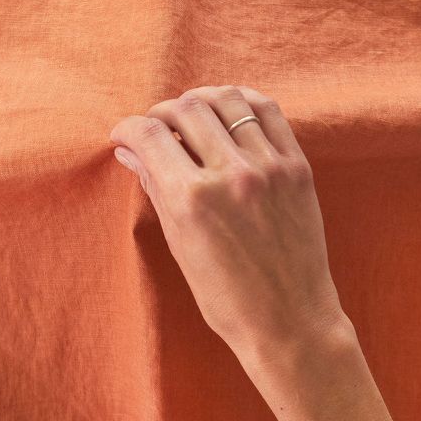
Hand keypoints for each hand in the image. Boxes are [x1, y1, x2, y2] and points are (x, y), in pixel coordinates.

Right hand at [109, 85, 351, 381]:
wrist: (289, 321)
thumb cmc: (226, 297)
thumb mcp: (179, 245)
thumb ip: (155, 188)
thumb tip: (129, 151)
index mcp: (192, 199)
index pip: (149, 135)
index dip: (128, 128)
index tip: (124, 135)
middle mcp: (230, 175)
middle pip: (184, 109)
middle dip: (160, 113)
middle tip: (156, 129)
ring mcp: (268, 167)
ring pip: (225, 99)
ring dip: (199, 101)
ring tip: (191, 117)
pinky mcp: (297, 167)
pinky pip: (266, 111)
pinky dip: (241, 101)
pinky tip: (227, 113)